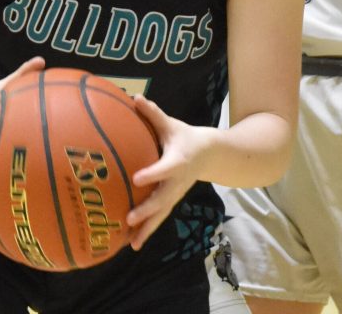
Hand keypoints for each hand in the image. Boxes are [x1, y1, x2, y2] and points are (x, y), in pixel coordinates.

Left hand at [125, 94, 208, 250]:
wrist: (211, 154)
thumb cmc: (186, 137)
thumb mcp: (172, 125)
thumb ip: (153, 114)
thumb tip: (135, 97)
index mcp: (178, 161)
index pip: (165, 168)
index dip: (153, 174)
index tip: (137, 178)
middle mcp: (177, 181)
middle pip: (162, 199)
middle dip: (147, 211)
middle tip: (129, 219)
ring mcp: (175, 194)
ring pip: (161, 214)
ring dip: (146, 229)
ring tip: (131, 244)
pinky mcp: (172, 201)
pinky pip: (159, 218)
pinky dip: (147, 231)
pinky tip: (132, 243)